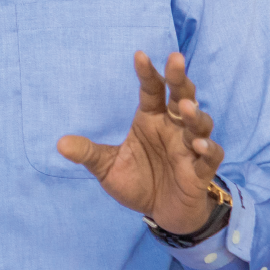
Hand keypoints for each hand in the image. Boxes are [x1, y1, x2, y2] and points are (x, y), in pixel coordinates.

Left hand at [56, 52, 223, 233]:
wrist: (160, 214)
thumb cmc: (138, 182)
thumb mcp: (107, 168)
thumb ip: (88, 153)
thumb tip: (59, 144)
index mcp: (151, 119)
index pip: (152, 90)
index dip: (147, 73)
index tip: (139, 55)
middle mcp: (172, 128)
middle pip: (182, 96)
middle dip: (180, 78)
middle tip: (176, 58)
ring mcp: (189, 148)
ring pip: (199, 123)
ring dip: (194, 114)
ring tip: (184, 108)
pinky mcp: (200, 171)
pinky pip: (210, 156)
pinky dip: (208, 149)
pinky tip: (198, 146)